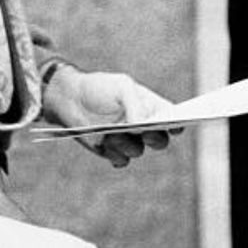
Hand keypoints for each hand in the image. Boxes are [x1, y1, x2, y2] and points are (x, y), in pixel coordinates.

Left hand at [44, 66, 178, 168]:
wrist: (70, 99)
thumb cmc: (99, 88)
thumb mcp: (121, 87)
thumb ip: (135, 104)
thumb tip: (142, 126)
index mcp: (150, 107)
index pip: (171, 118)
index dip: (177, 124)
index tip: (175, 126)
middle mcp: (143, 126)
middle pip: (160, 140)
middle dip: (155, 138)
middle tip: (145, 132)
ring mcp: (128, 140)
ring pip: (138, 151)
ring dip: (126, 143)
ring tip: (111, 133)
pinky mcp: (112, 152)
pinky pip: (121, 160)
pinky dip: (114, 153)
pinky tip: (104, 142)